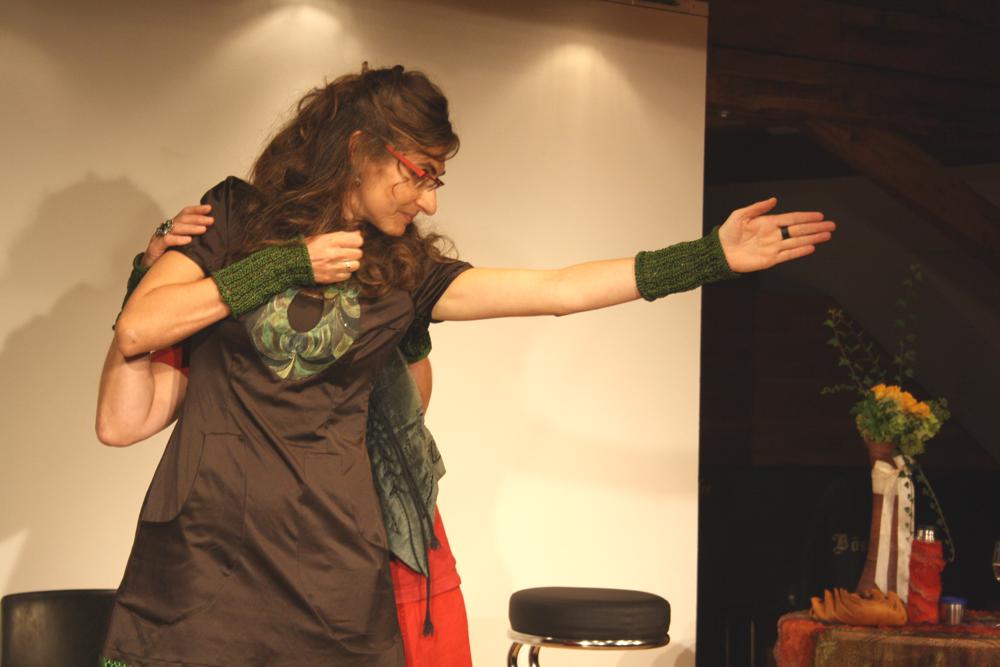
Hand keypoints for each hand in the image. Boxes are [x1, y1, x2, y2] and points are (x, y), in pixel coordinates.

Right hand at [142, 205, 213, 268]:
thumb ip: (194, 242)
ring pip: (175, 228)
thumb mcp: (183, 248)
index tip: (209, 208)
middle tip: (211, 220)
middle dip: (197, 218)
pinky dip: (178, 239)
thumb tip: (214, 238)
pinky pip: (166, 240)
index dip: (196, 210)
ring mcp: (159, 238)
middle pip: (182, 219)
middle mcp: (166, 230)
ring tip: (203, 229)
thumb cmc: (168, 259)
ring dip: (191, 228)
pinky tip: (188, 240)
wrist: (149, 272)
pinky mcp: (155, 248)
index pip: (185, 214)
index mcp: (173, 228)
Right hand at [305, 231, 363, 282]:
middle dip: (354, 252)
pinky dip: (345, 273)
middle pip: (358, 253)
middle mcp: (335, 254)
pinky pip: (348, 275)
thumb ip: (341, 235)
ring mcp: (335, 267)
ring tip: (343, 261)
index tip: (352, 243)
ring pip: (356, 265)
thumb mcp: (322, 236)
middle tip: (346, 252)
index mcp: (332, 241)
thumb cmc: (308, 247)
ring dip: (351, 263)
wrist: (294, 263)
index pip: (358, 241)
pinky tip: (338, 268)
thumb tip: (358, 234)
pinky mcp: (333, 277)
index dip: (356, 241)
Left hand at [717, 197, 835, 272]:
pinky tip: (811, 247)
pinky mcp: (770, 260)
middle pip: (799, 230)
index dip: (806, 217)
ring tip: (827, 236)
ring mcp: (773, 247)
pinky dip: (799, 252)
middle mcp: (774, 234)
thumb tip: (773, 200)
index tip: (820, 216)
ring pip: (797, 242)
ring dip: (812, 238)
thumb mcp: (739, 215)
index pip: (792, 218)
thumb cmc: (727, 233)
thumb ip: (757, 208)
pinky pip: (788, 255)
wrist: (719, 253)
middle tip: (831, 226)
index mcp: (768, 222)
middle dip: (815, 227)